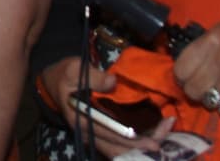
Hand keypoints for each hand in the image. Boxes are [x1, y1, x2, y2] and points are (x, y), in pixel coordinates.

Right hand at [40, 57, 173, 156]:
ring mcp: (95, 137)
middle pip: (121, 148)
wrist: (53, 84)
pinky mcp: (99, 135)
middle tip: (167, 136)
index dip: (136, 139)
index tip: (157, 138)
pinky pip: (120, 146)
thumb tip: (112, 82)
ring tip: (164, 136)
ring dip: (143, 147)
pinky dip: (136, 144)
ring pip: (122, 151)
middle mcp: (90, 135)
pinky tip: (153, 135)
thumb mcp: (73, 68)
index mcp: (84, 121)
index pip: (114, 136)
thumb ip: (94, 76)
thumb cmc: (64, 75)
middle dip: (146, 145)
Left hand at [173, 17, 219, 119]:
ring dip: (215, 100)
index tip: (188, 78)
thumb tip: (185, 66)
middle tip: (206, 88)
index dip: (183, 76)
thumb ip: (203, 47)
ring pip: (209, 102)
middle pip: (192, 90)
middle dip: (196, 91)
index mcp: (212, 40)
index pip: (181, 69)